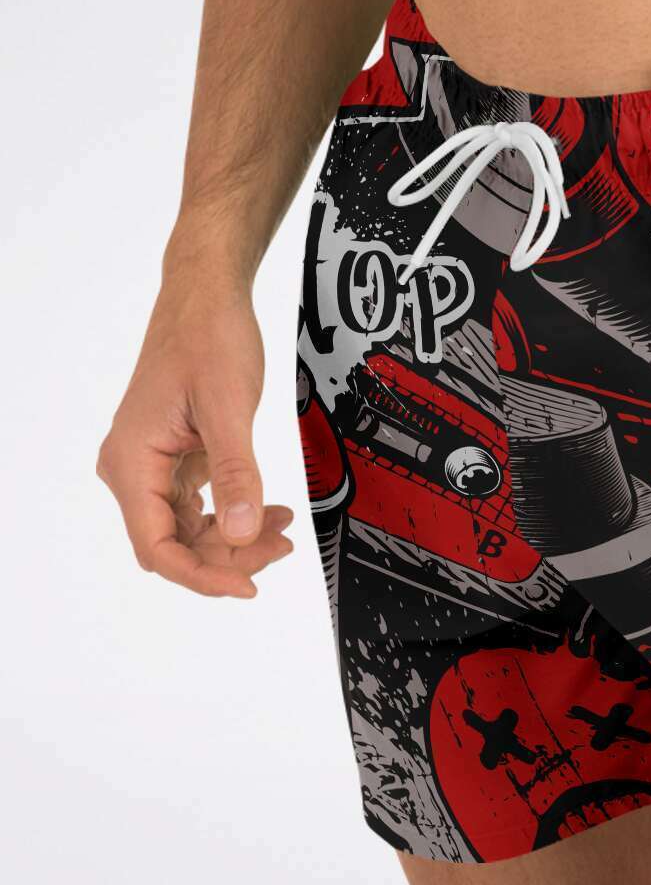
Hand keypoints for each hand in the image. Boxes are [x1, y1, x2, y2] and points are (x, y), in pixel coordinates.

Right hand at [98, 271, 292, 598]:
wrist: (207, 299)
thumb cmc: (208, 339)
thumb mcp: (228, 409)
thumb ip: (237, 474)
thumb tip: (244, 532)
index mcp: (131, 461)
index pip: (157, 546)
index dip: (200, 576)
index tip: (245, 586)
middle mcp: (134, 469)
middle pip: (176, 544)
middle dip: (229, 555)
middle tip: (281, 548)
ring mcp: (155, 466)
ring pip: (191, 529)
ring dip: (236, 538)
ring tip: (283, 530)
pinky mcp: (177, 458)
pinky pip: (201, 505)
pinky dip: (237, 514)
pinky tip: (271, 512)